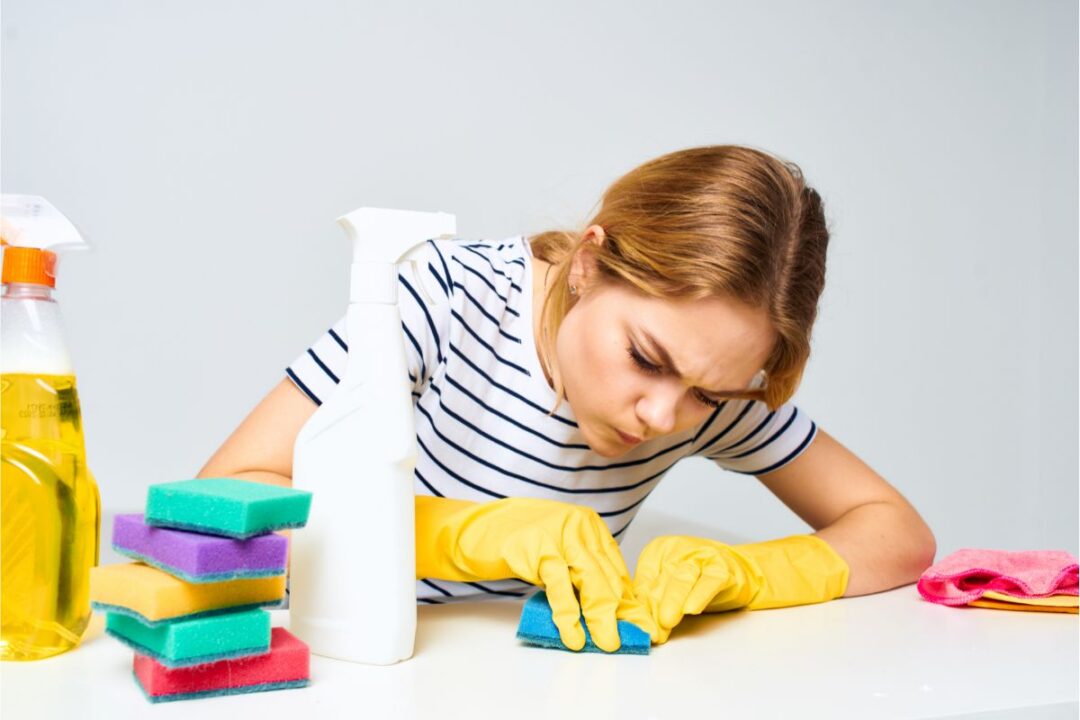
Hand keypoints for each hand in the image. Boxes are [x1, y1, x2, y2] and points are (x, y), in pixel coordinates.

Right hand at [415, 495, 658, 651]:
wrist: (476, 531)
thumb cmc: (520, 543)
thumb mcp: (559, 550)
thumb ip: (582, 571)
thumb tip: (611, 609)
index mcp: (590, 526)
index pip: (616, 568)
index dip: (628, 600)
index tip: (638, 625)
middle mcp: (580, 527)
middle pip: (608, 576)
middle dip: (621, 613)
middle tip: (629, 639)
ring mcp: (560, 536)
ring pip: (591, 583)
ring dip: (600, 618)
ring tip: (607, 643)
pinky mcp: (538, 550)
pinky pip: (561, 590)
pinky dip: (570, 617)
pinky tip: (574, 636)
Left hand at [632, 534, 849, 643]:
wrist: (744, 572)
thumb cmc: (701, 583)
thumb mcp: (672, 590)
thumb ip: (653, 602)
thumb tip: (631, 624)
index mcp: (658, 552)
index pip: (641, 579)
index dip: (635, 604)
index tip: (627, 625)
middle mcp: (676, 549)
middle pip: (658, 579)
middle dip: (651, 606)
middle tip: (646, 628)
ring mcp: (700, 555)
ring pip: (682, 578)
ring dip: (672, 602)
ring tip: (664, 621)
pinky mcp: (722, 565)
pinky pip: (710, 580)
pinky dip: (700, 594)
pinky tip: (692, 609)